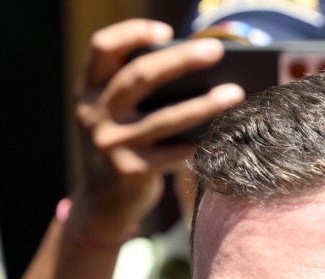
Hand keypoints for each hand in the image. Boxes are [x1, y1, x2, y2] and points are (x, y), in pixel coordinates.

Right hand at [68, 19, 244, 243]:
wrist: (102, 202)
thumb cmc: (123, 145)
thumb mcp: (117, 114)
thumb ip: (139, 90)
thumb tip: (199, 68)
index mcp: (89, 90)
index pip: (102, 47)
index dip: (132, 32)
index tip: (167, 30)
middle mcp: (93, 115)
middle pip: (139, 76)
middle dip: (181, 60)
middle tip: (216, 49)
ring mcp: (110, 145)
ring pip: (165, 118)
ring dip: (204, 104)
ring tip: (235, 93)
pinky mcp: (129, 172)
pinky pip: (173, 153)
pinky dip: (198, 143)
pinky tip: (222, 135)